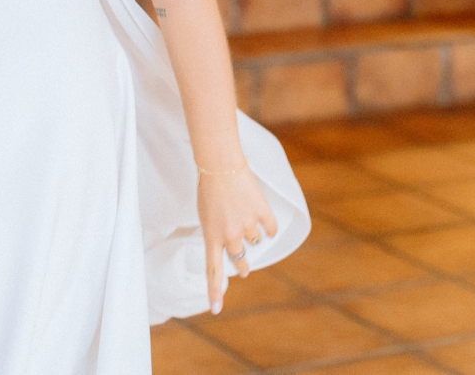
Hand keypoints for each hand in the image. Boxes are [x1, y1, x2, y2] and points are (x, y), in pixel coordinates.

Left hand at [198, 163, 277, 313]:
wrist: (220, 164)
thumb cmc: (208, 186)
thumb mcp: (204, 214)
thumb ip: (216, 232)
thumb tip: (229, 243)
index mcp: (211, 236)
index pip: (213, 270)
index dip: (215, 291)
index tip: (216, 309)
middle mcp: (230, 236)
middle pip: (240, 260)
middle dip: (242, 264)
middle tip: (243, 266)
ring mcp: (247, 226)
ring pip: (255, 240)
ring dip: (251, 232)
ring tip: (242, 213)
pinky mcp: (262, 214)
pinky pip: (269, 228)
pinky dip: (267, 224)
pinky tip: (262, 216)